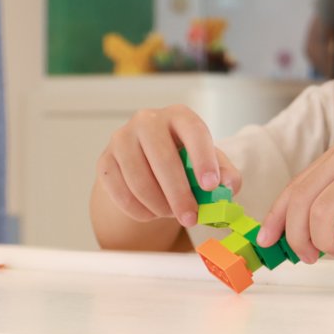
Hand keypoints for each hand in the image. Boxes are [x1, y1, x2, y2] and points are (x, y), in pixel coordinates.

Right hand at [96, 105, 240, 229]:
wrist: (147, 161)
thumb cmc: (184, 159)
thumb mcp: (209, 162)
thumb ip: (225, 174)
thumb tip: (228, 186)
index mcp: (179, 115)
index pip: (193, 131)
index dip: (203, 159)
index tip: (210, 186)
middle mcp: (147, 120)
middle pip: (162, 159)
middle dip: (179, 194)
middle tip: (191, 218)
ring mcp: (122, 139)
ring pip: (139, 179)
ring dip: (158, 205)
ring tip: (172, 214)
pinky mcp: (104, 160)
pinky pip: (119, 192)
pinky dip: (138, 210)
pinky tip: (152, 214)